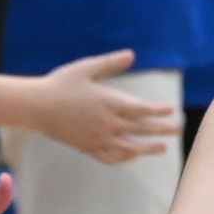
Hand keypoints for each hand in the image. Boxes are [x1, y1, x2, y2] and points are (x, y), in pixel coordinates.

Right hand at [31, 50, 183, 163]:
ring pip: (130, 147)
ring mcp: (98, 138)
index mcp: (110, 103)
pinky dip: (125, 158)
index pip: (142, 109)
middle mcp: (108, 123)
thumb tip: (132, 55)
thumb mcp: (87, 68)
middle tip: (177, 129)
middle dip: (161, 129)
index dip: (159, 110)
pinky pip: (111, 157)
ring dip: (148, 148)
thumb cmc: (61, 84)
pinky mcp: (87, 148)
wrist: (36, 107)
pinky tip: (132, 156)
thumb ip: (111, 63)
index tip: (171, 110)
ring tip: (162, 148)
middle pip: (141, 129)